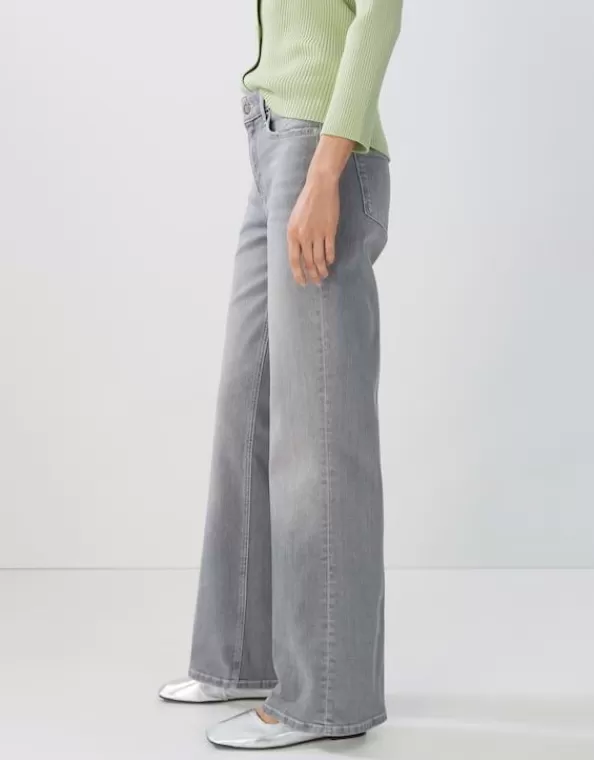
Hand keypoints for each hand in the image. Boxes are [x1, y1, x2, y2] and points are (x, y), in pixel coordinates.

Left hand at [286, 134, 354, 285]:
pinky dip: (330, 258)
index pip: (294, 260)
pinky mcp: (329, 230)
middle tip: (316, 281)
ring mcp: (316, 233)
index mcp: (292, 234)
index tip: (302, 282)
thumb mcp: (294, 219)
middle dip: (312, 274)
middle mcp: (303, 236)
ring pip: (319, 259)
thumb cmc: (305, 202)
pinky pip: (329, 249)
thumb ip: (295, 236)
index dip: (298, 274)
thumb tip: (298, 253)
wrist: (319, 187)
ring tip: (324, 274)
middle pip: (307, 262)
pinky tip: (330, 262)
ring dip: (322, 269)